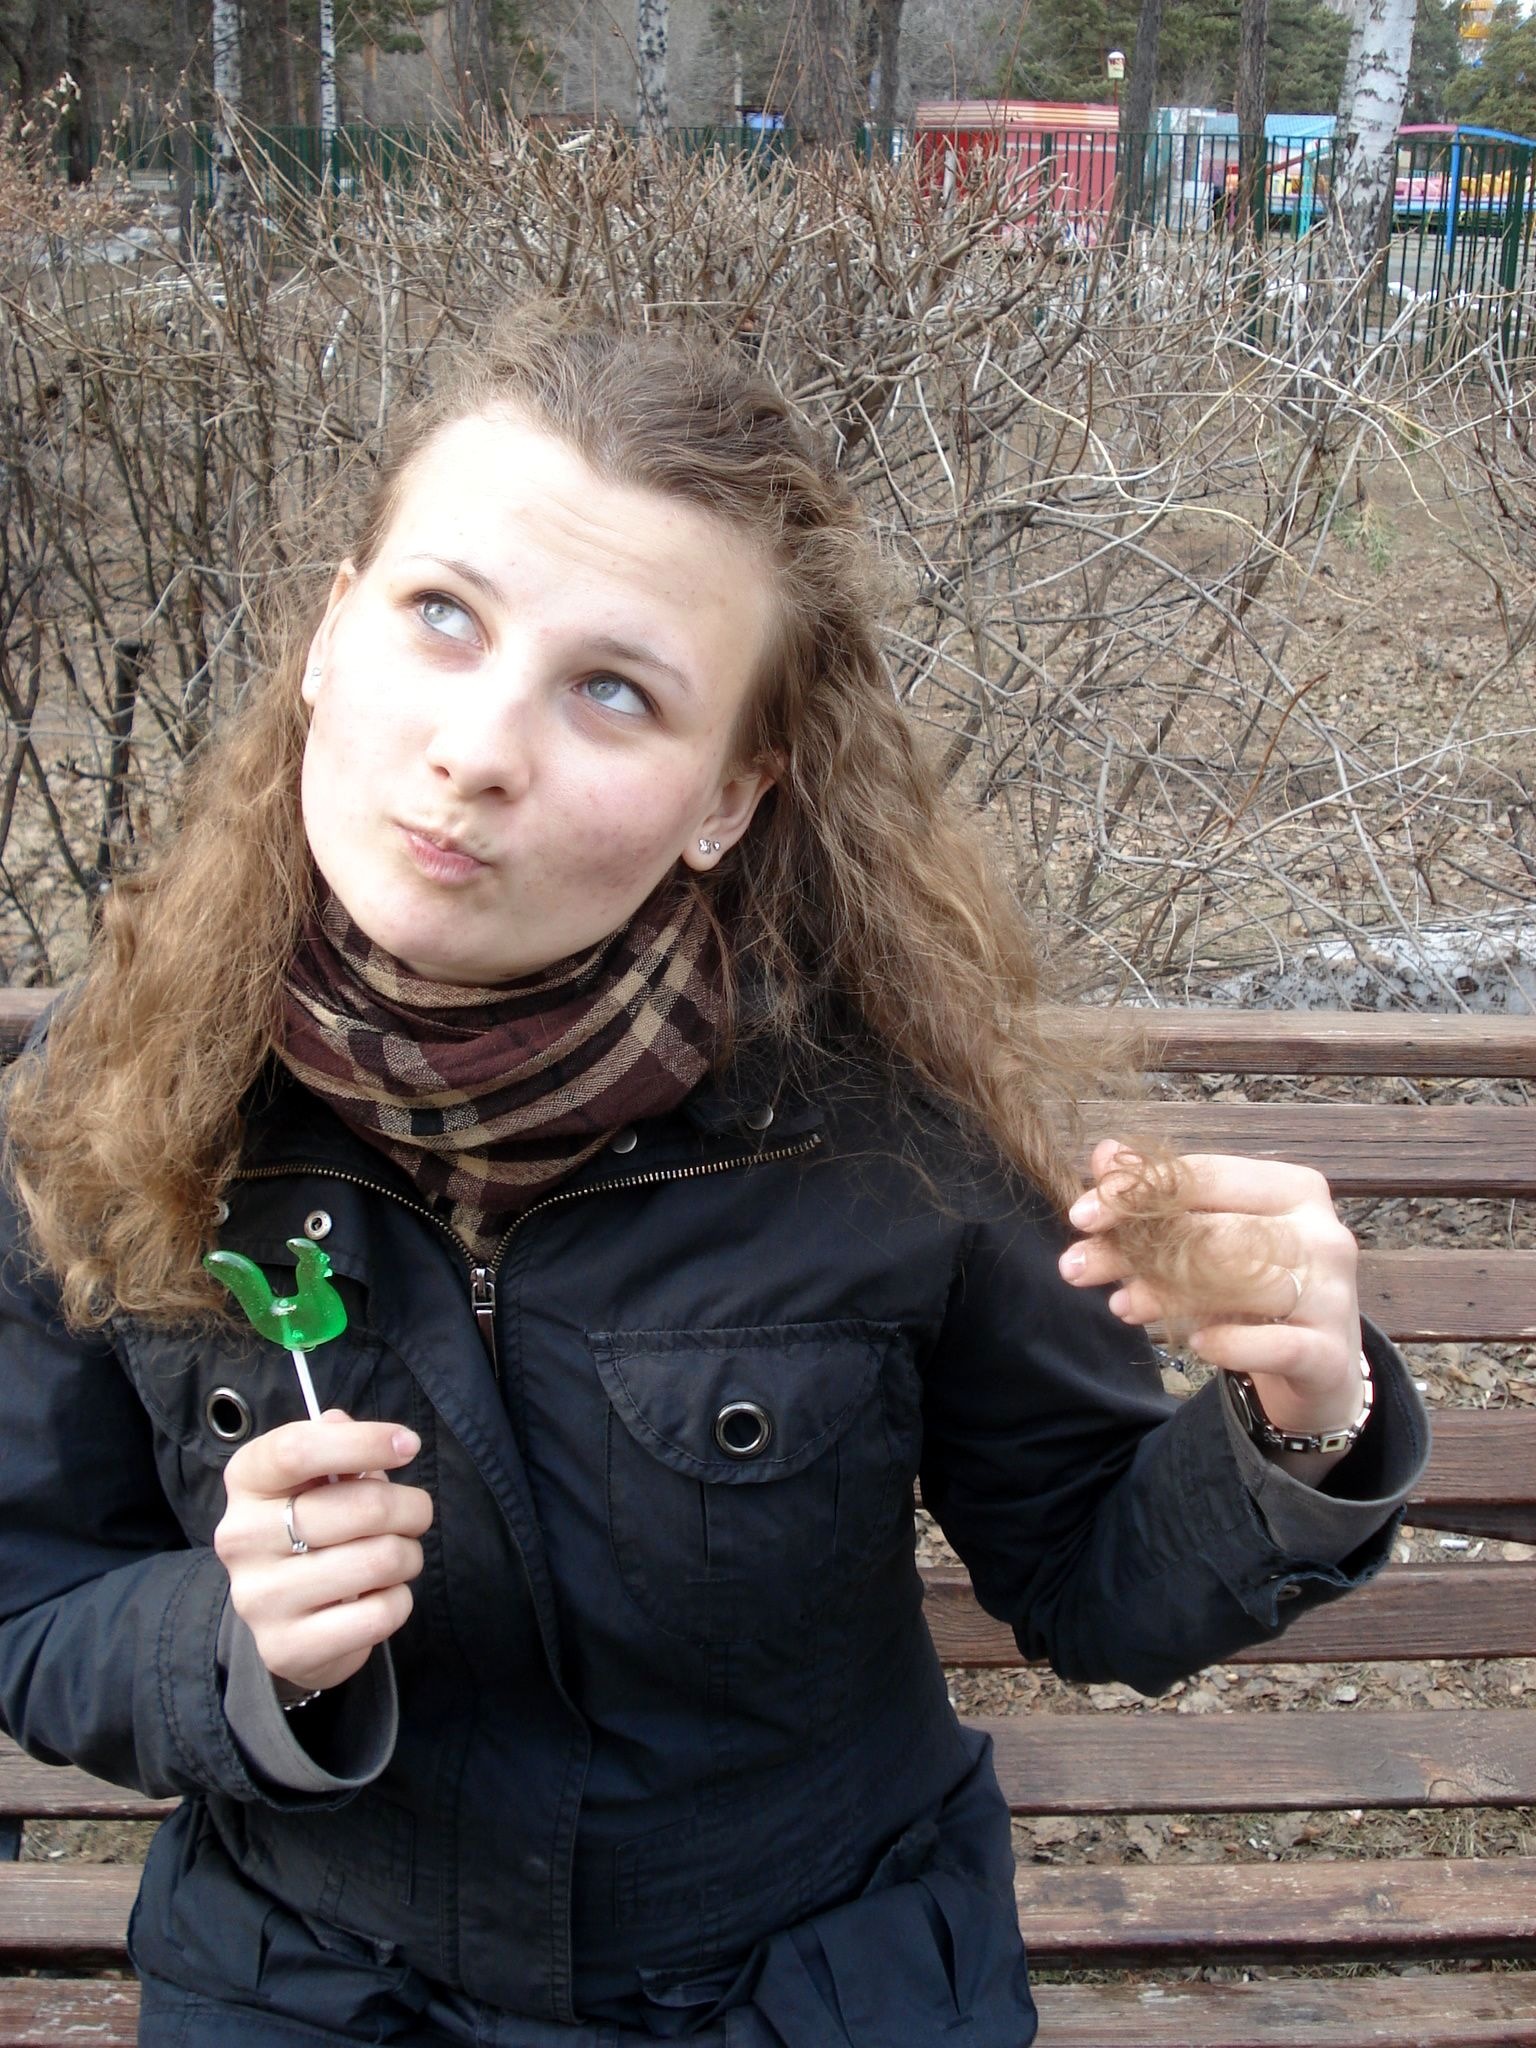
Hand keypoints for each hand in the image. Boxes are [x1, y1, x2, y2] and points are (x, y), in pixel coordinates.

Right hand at [213, 1409, 432, 1697]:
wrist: (285, 1620)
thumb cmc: (312, 1530)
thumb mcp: (315, 1480)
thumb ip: (338, 1447)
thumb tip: (355, 1426)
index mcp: (246, 1482)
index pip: (297, 1449)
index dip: (364, 1441)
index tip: (408, 1445)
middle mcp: (241, 1538)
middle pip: (359, 1506)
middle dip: (411, 1507)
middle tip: (415, 1514)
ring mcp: (260, 1598)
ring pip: (379, 1559)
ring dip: (407, 1555)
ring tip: (396, 1557)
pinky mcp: (286, 1647)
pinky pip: (381, 1612)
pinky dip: (398, 1600)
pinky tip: (378, 1596)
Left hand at [1058, 1140, 1367, 1448]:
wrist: (1320, 1365)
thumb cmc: (1256, 1285)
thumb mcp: (1211, 1236)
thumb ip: (1159, 1196)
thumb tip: (1104, 1153)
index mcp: (1294, 1188)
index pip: (1206, 1178)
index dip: (1137, 1194)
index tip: (1079, 1216)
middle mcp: (1321, 1233)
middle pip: (1214, 1231)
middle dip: (1134, 1249)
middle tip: (1074, 1268)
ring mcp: (1334, 1293)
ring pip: (1239, 1284)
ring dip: (1165, 1295)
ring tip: (1118, 1305)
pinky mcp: (1330, 1352)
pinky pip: (1276, 1344)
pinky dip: (1232, 1344)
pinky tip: (1197, 1344)